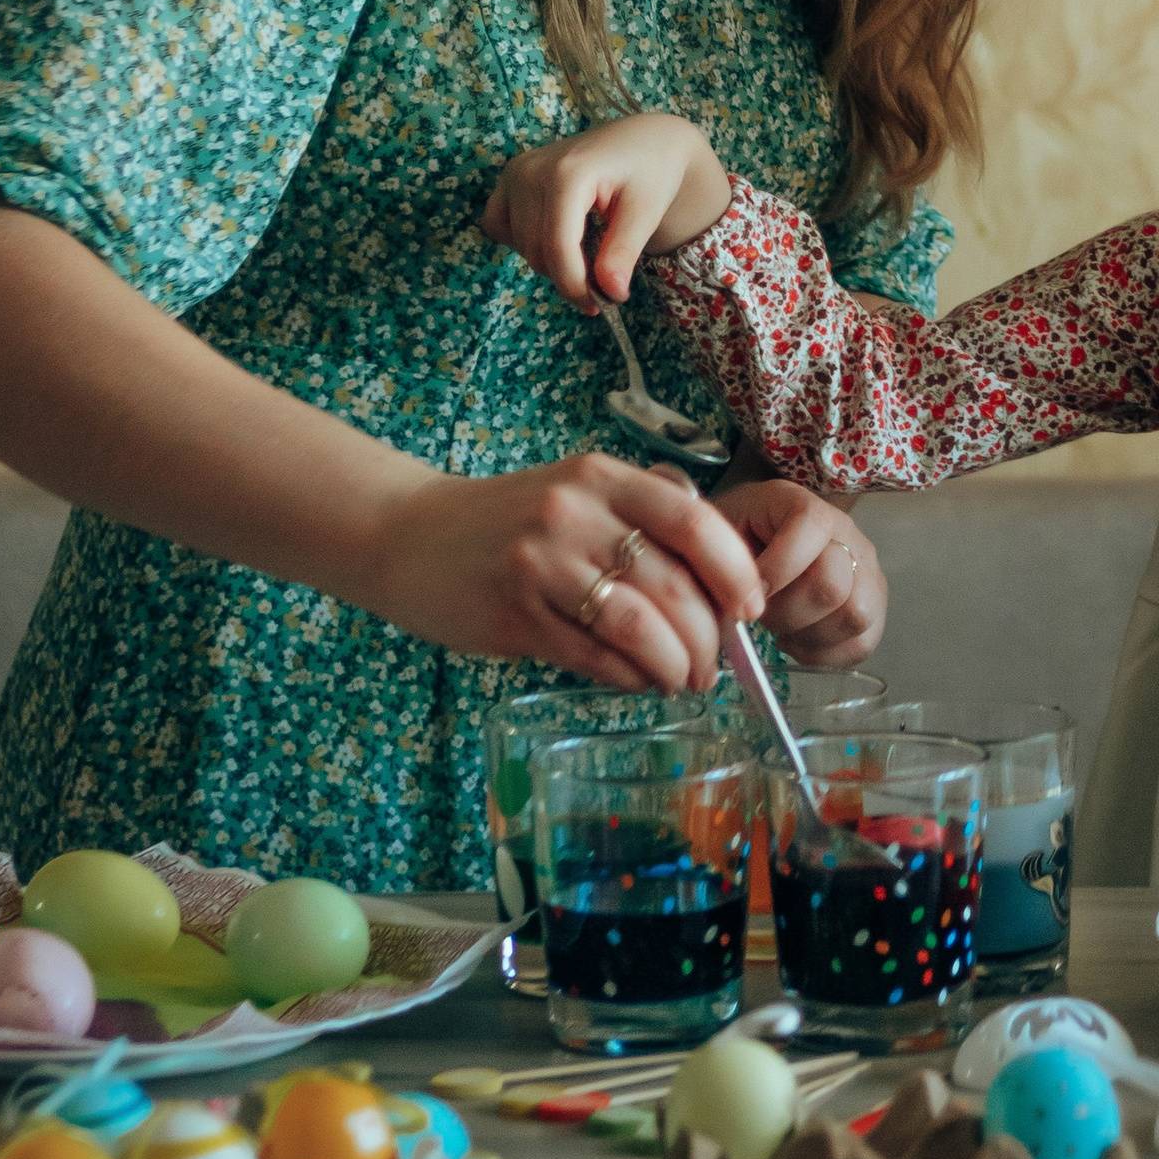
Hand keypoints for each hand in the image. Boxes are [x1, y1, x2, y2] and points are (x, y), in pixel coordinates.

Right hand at [358, 448, 764, 691]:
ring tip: (681, 681)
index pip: (694, 522)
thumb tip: (720, 570)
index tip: (751, 610)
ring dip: (673, 666)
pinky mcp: (515, 615)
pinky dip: (629, 678)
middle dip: (707, 638)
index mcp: (602, 476)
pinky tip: (638, 682)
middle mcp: (575, 513)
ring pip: (638, 627)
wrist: (407, 536)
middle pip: (673, 584)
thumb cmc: (509, 518)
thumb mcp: (577, 490)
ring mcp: (542, 564)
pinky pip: (594, 658)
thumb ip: (642, 513)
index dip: (735, 571)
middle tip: (714, 667)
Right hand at [482, 111, 731, 307]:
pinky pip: (498, 225)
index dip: (574, 286)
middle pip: (537, 251)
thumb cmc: (650, 170)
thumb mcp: (647, 210)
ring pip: (521, 245)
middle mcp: (531, 169)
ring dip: (549, 261)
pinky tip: (552, 235)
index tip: (599, 305)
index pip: (557, 247)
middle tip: (602, 280)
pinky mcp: (509, 176)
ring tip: (587, 252)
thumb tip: (610, 293)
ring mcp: (516, 171)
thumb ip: (623, 252)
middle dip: (568, 276)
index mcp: (567, 173)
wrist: (642, 140)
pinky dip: (521, 241)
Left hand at [714, 478, 885, 668]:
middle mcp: (845, 531)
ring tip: (782, 627)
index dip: (779, 567)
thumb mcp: (716, 533)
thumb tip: (739, 605)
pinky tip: (798, 640)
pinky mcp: (874, 604)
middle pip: (833, 584)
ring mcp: (866, 568)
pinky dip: (825, 655)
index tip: (748, 593)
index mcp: (801, 503)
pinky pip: (863, 643)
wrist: (753, 537)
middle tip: (761, 616)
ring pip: (856, 615)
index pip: (812, 525)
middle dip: (787, 614)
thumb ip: (722, 559)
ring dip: (809, 635)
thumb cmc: (732, 537)